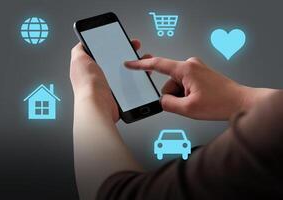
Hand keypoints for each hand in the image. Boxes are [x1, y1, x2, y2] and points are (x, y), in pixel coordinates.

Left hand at [70, 40, 149, 121]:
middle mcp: (99, 76)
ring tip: (142, 61)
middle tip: (135, 48)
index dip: (113, 44)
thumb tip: (82, 42)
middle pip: (116, 60)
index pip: (103, 51)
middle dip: (127, 53)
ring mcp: (109, 85)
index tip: (122, 40)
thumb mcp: (79, 59)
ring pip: (126, 71)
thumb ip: (79, 49)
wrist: (98, 105)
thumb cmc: (87, 85)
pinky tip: (141, 74)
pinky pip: (130, 84)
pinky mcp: (118, 94)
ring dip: (136, 65)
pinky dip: (137, 79)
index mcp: (90, 67)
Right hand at [125, 56, 249, 119]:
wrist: (240, 102)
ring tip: (197, 103)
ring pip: (176, 86)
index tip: (130, 63)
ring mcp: (196, 69)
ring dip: (182, 97)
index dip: (141, 65)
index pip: (157, 64)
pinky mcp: (200, 74)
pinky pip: (184, 85)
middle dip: (173, 96)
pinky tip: (199, 100)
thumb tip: (162, 101)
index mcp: (186, 69)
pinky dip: (187, 95)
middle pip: (168, 82)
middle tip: (187, 104)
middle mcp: (191, 65)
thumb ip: (168, 104)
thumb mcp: (188, 109)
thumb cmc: (221, 103)